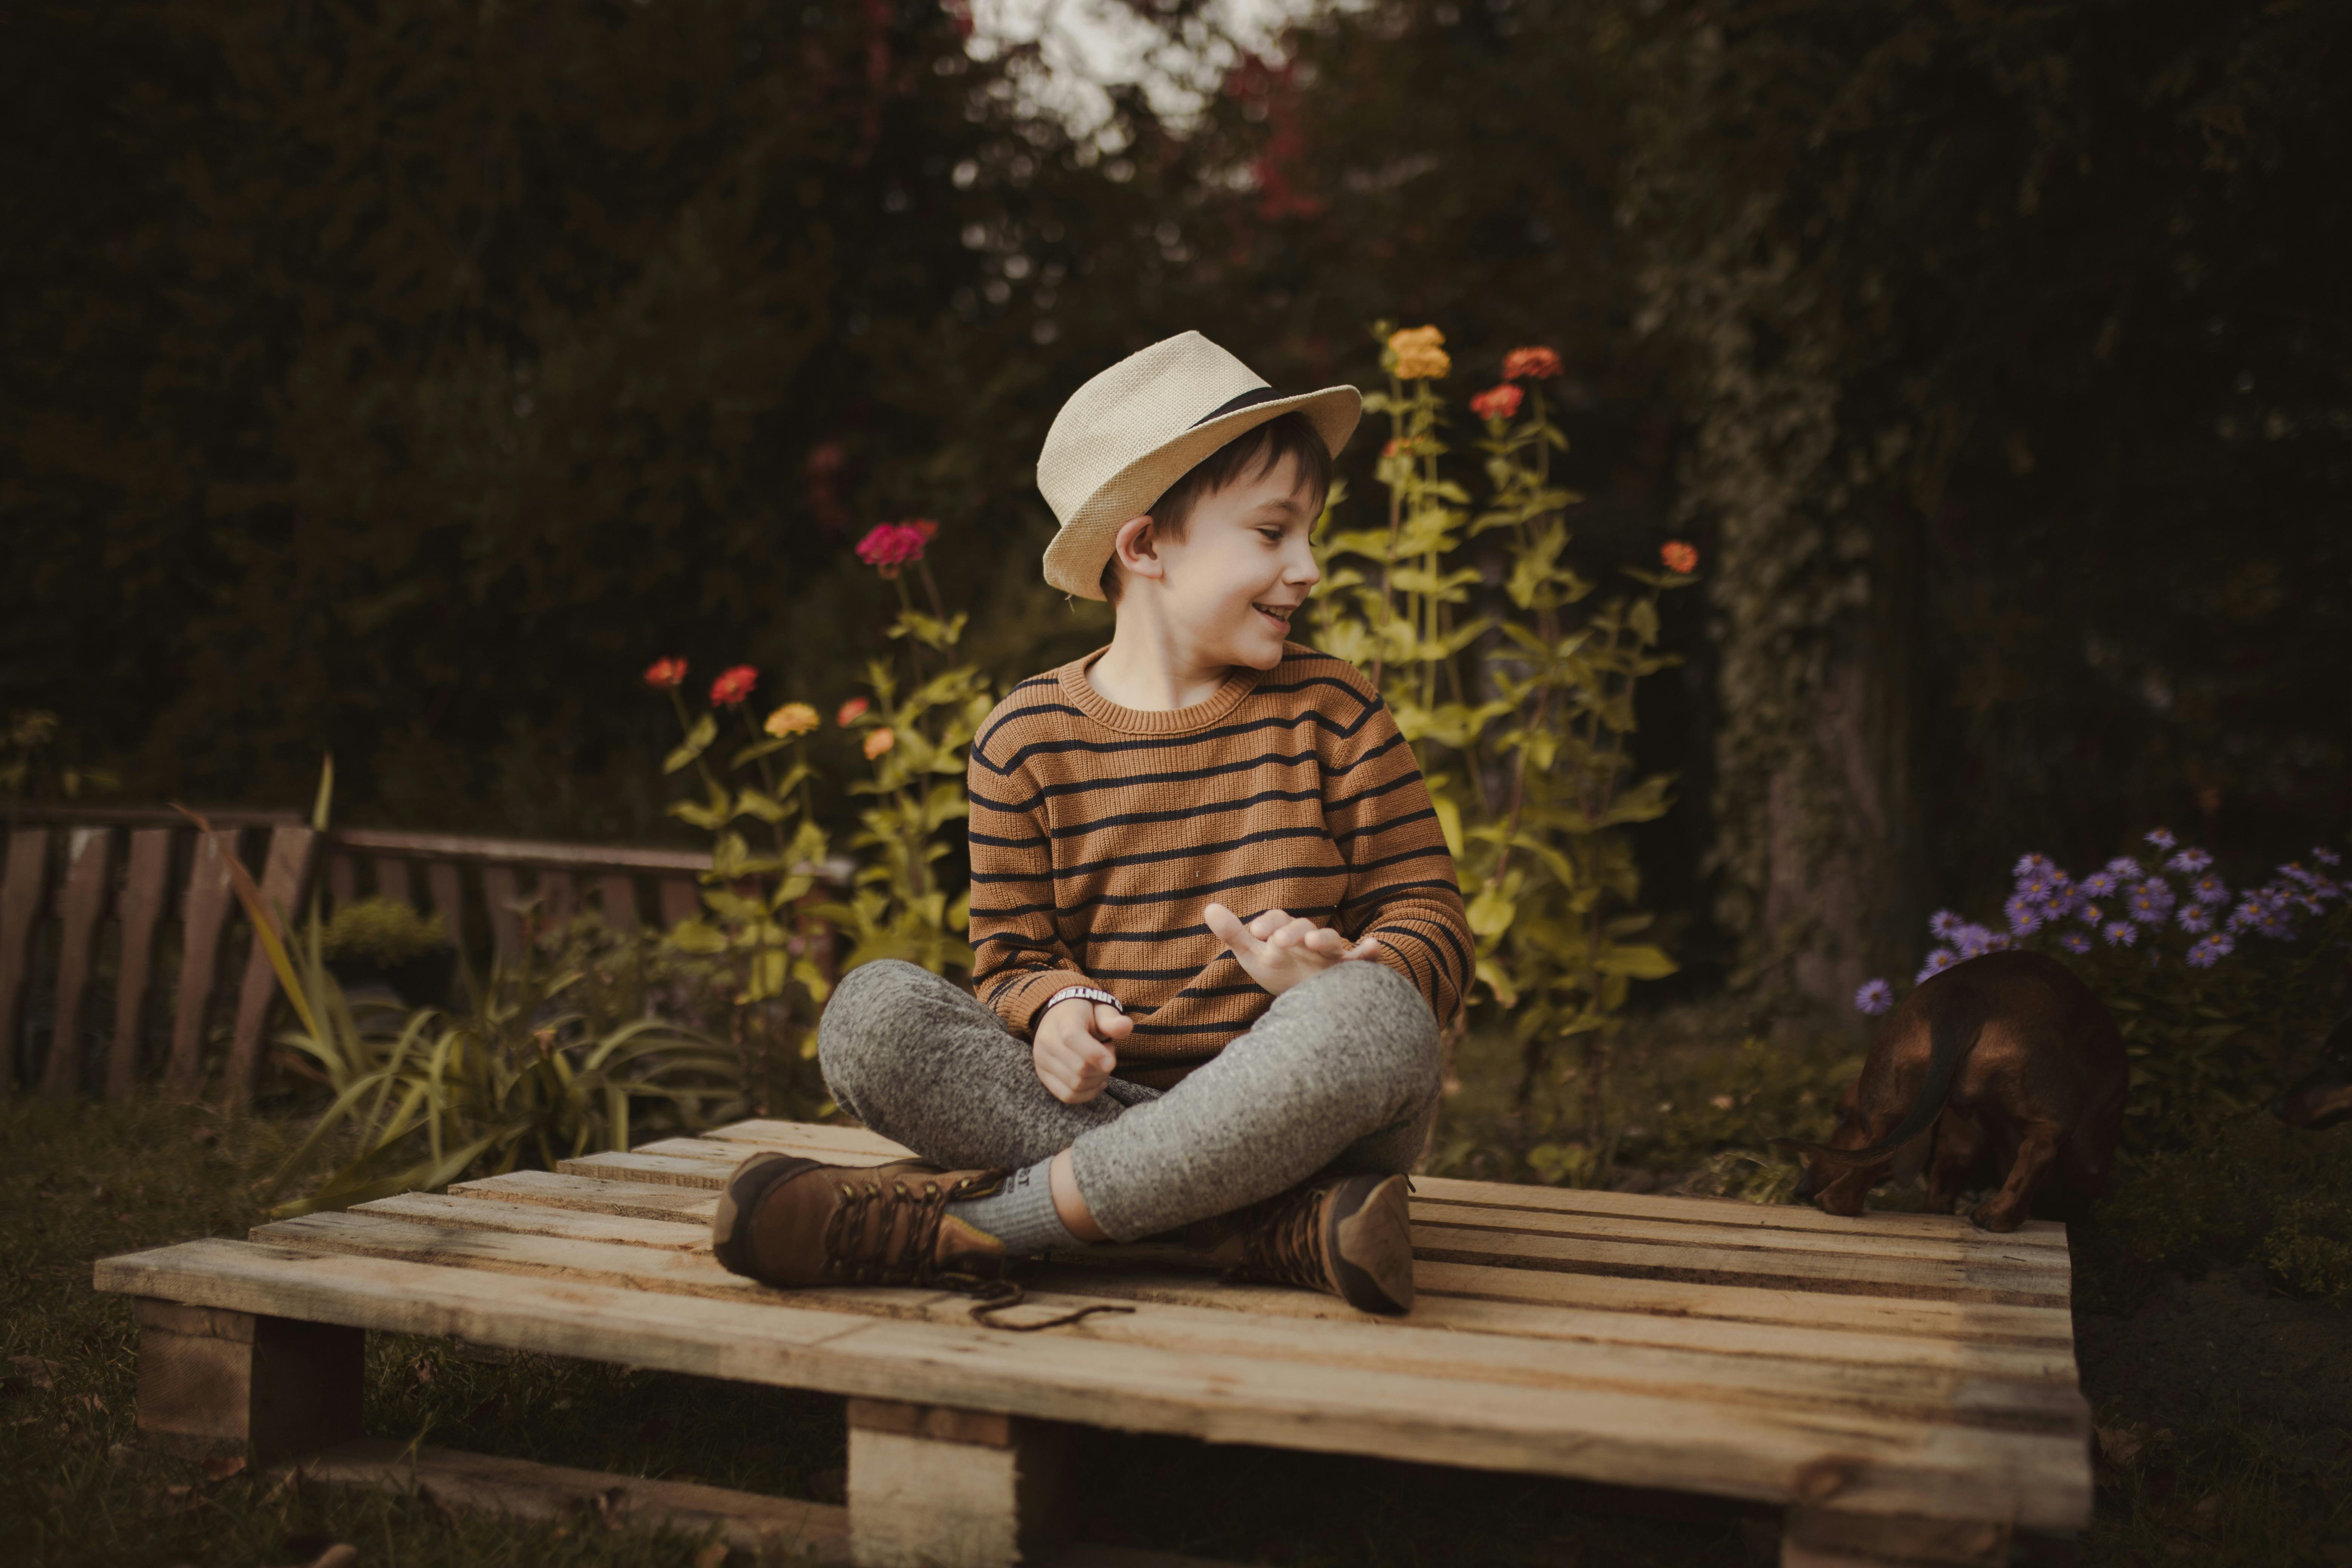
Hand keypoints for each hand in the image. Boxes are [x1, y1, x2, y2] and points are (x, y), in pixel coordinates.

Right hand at [1032, 996, 1131, 1104]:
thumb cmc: (1087, 1014)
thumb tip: (1125, 1027)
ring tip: (1101, 1065)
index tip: (1111, 1063)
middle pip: (1078, 1068)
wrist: (1062, 1015)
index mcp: (1063, 1020)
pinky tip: (1097, 1082)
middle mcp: (1047, 1041)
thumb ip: (1112, 1020)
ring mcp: (1042, 1060)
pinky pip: (1067, 1095)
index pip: (1073, 1038)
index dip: (1094, 1054)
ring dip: (1096, 1080)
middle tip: (1109, 1054)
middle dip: (1102, 1068)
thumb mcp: (1102, 1010)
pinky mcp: (1043, 1075)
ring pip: (1074, 1085)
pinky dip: (1087, 1094)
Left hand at [1203, 903, 1381, 997]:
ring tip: (1313, 941)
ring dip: (1323, 938)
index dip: (1267, 923)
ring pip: (1330, 940)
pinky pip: (1362, 960)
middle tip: (1278, 941)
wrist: (1311, 1000)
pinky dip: (1369, 951)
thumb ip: (1234, 934)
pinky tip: (1374, 946)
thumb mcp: (1255, 956)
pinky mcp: (1348, 971)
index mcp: (1286, 932)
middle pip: (1302, 927)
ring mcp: (1330, 954)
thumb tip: (1209, 907)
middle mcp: (1309, 939)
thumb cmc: (1282, 973)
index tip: (1255, 932)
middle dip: (1291, 932)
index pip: (1276, 921)